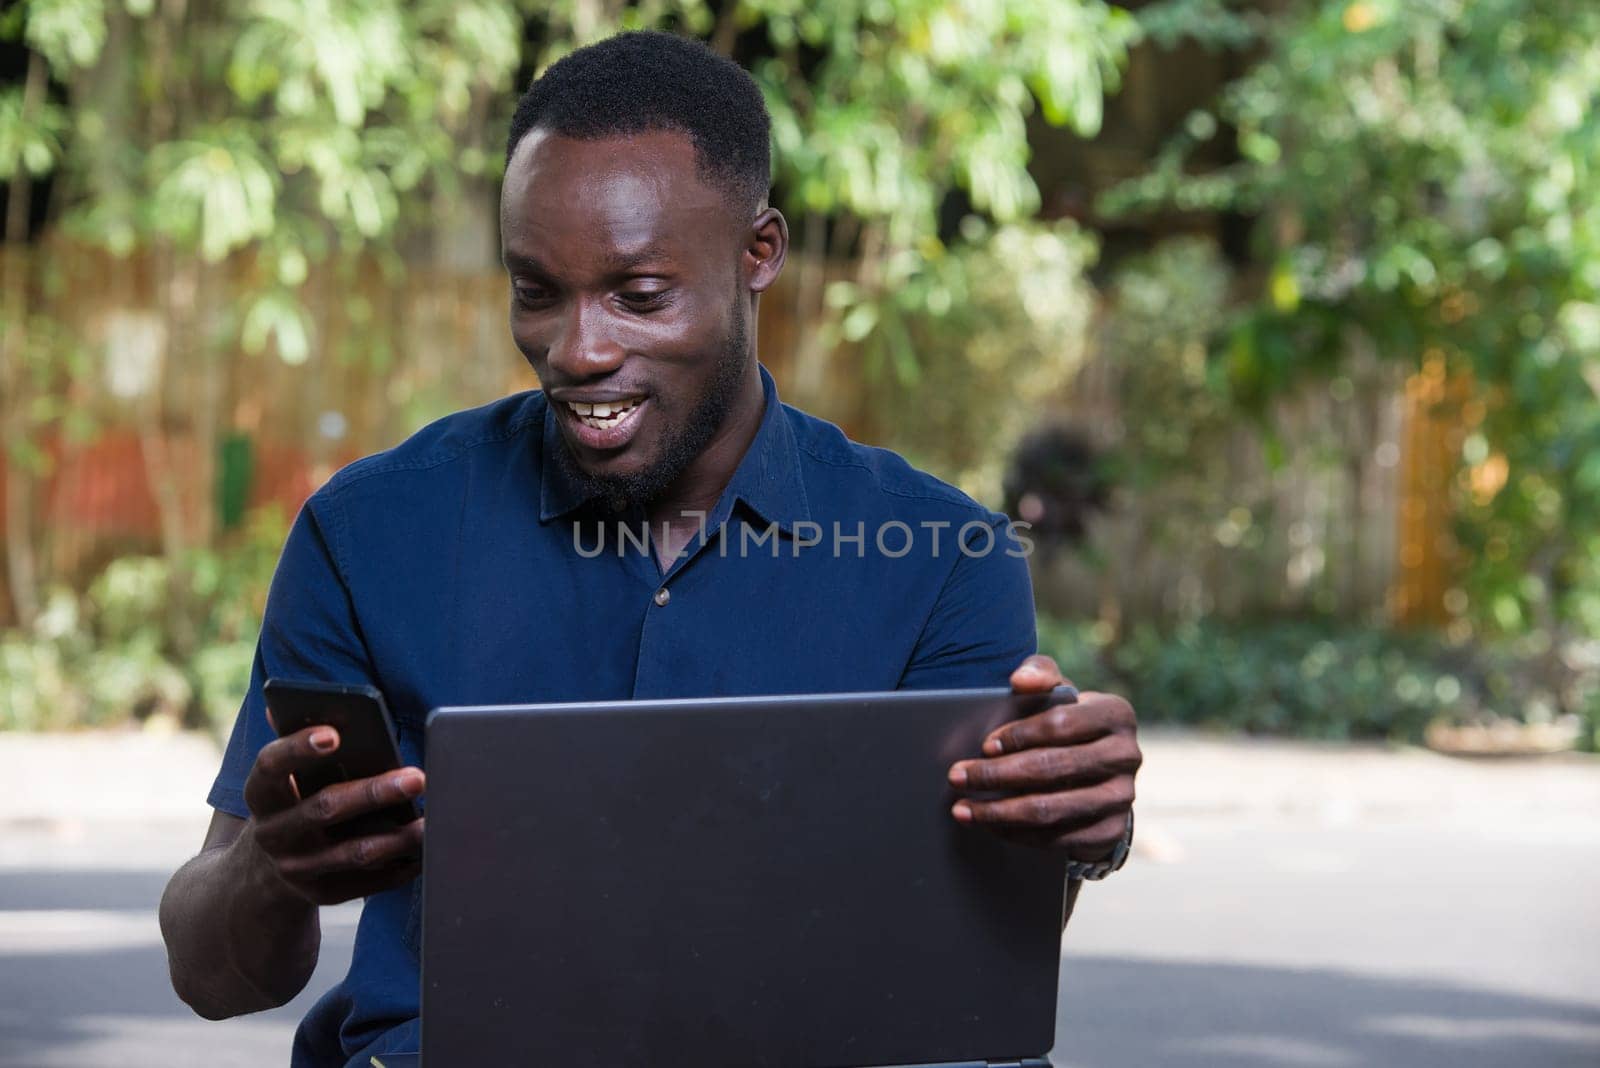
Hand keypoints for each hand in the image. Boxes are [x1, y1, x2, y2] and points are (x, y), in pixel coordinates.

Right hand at [240, 723, 426, 905]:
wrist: (262, 876)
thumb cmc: (290, 804)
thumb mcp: (280, 779)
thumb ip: (291, 743)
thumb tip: (280, 704)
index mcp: (260, 795)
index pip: (271, 766)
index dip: (298, 748)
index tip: (334, 733)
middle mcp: (272, 834)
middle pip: (325, 809)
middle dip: (374, 792)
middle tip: (417, 776)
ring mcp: (295, 868)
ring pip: (352, 852)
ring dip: (397, 837)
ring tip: (431, 820)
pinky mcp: (321, 895)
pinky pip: (366, 882)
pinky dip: (399, 867)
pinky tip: (425, 850)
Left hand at [947, 653, 1140, 858]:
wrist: (1102, 771)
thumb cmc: (1069, 723)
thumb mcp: (1059, 693)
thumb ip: (1040, 675)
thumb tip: (1019, 680)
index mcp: (1116, 713)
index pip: (1060, 724)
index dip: (1019, 735)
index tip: (984, 745)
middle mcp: (1126, 755)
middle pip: (1050, 768)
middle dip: (996, 774)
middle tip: (958, 777)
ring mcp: (1121, 797)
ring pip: (1050, 809)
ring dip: (998, 811)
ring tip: (963, 808)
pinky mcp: (1111, 832)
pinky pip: (1056, 839)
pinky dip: (1017, 834)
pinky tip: (990, 825)